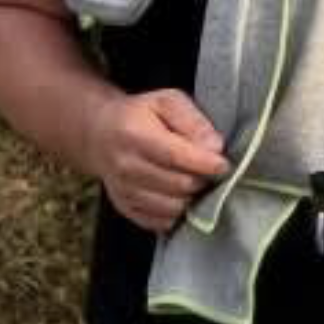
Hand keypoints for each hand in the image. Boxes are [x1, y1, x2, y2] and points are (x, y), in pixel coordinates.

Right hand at [95, 87, 228, 233]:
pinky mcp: (125, 208)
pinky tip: (180, 195)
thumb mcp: (167, 102)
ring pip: (173, 208)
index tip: (223, 164)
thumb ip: (193, 121)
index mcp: (134, 135)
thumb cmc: (140, 115)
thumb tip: (215, 146)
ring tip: (196, 182)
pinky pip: (161, 222)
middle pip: (178, 185)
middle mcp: (125, 166)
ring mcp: (123, 191)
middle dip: (202, 180)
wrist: (100, 135)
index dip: (205, 164)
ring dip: (192, 198)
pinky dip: (178, 213)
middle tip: (210, 172)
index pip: (176, 156)